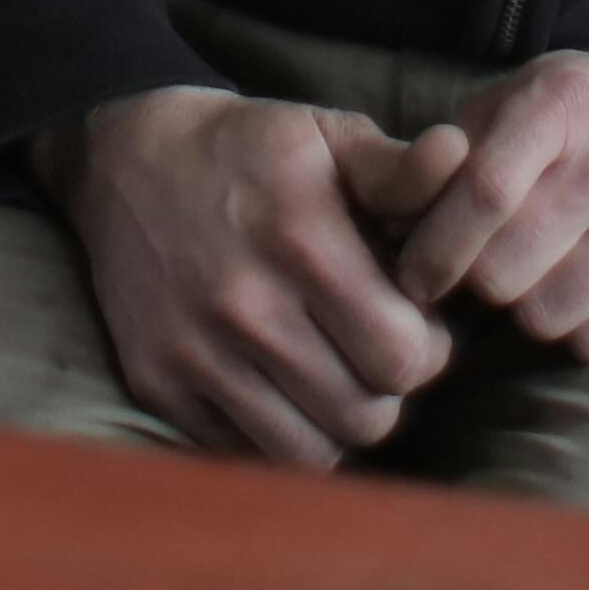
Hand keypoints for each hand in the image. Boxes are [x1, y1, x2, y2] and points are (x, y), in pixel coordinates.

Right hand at [39, 88, 472, 469]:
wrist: (125, 156)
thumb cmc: (250, 149)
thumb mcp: (327, 135)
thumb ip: (400, 168)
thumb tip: (463, 164)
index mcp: (302, 240)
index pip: (403, 356)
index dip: (429, 349)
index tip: (415, 323)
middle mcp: (246, 304)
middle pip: (365, 415)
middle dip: (388, 391)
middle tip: (376, 353)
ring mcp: (195, 351)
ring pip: (310, 452)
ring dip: (336, 423)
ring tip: (334, 376)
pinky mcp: (157, 382)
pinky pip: (244, 454)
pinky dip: (276, 436)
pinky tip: (281, 388)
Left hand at [389, 43, 588, 363]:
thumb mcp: (531, 93)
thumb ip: (460, 149)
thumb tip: (390, 224)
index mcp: (569, 103)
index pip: (482, 193)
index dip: (435, 248)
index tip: (413, 278)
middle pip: (505, 270)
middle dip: (479, 280)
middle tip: (486, 269)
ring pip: (548, 315)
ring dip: (530, 307)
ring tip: (544, 272)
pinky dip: (582, 329)